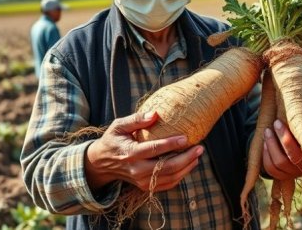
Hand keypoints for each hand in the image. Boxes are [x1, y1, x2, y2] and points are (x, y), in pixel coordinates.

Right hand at [85, 112, 202, 191]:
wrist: (101, 163)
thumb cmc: (113, 140)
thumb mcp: (119, 126)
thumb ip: (136, 119)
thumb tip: (155, 114)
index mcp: (130, 153)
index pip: (153, 150)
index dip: (171, 144)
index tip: (186, 137)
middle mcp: (136, 170)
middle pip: (165, 167)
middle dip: (185, 158)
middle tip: (200, 148)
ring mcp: (141, 181)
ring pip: (169, 178)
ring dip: (186, 168)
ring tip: (198, 155)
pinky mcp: (145, 186)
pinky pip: (167, 184)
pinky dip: (180, 176)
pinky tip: (189, 164)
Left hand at [262, 119, 301, 179]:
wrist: (296, 143)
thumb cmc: (301, 130)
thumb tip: (299, 120)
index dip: (290, 137)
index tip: (279, 122)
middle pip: (293, 156)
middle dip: (282, 138)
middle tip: (276, 123)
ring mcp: (294, 173)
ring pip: (280, 163)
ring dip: (271, 145)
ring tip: (267, 131)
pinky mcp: (283, 176)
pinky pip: (271, 170)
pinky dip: (266, 156)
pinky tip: (265, 144)